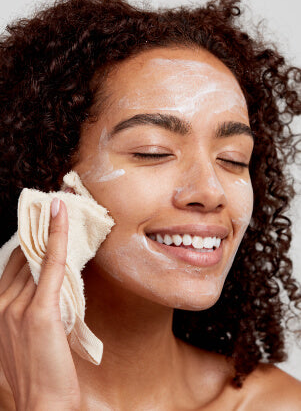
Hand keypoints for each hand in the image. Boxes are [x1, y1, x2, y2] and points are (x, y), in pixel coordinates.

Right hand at [0, 198, 80, 409]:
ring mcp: (17, 308)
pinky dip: (57, 235)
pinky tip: (61, 214)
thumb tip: (48, 281)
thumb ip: (29, 308)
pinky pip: (51, 264)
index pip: (13, 265)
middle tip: (55, 205)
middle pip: (24, 257)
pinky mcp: (39, 311)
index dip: (28, 241)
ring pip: (38, 258)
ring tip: (62, 206)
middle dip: (39, 231)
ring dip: (50, 230)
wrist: (43, 406)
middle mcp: (1, 306)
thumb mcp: (25, 337)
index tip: (41, 220)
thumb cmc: (41, 373)